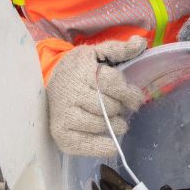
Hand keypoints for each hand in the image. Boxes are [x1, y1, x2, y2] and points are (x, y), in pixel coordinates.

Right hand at [45, 37, 146, 156]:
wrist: (49, 81)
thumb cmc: (78, 68)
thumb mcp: (96, 53)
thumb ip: (119, 49)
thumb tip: (140, 42)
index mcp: (82, 71)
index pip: (112, 83)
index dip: (129, 94)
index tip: (135, 100)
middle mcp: (70, 93)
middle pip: (108, 107)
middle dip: (119, 108)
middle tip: (118, 107)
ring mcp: (63, 114)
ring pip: (100, 125)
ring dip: (113, 125)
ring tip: (113, 119)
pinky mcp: (60, 133)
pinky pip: (87, 145)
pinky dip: (103, 147)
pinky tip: (110, 142)